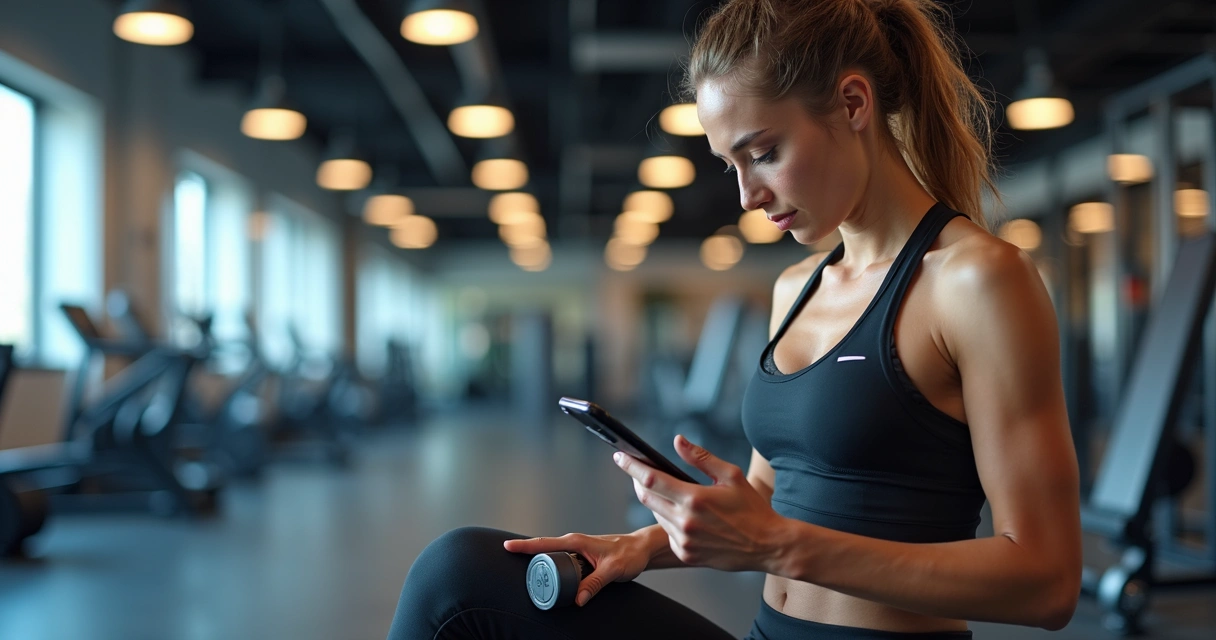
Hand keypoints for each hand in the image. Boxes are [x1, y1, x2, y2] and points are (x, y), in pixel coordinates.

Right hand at [503, 531, 652, 606]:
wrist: (641, 549)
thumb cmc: (629, 554)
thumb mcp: (612, 570)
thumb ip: (594, 584)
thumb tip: (577, 599)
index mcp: (576, 542)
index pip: (544, 543)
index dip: (524, 545)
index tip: (506, 546)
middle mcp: (573, 543)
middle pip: (543, 549)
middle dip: (525, 554)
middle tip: (509, 562)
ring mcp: (576, 550)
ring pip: (551, 556)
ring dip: (539, 563)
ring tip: (526, 574)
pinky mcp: (580, 557)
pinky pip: (561, 561)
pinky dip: (551, 567)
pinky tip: (548, 577)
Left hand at [615, 435, 787, 572]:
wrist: (768, 545)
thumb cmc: (752, 508)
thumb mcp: (731, 475)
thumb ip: (701, 458)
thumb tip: (676, 441)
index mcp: (695, 498)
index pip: (651, 478)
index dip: (631, 466)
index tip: (619, 457)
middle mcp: (685, 522)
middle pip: (646, 497)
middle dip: (638, 481)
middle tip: (639, 470)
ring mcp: (684, 542)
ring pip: (656, 515)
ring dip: (656, 501)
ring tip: (671, 492)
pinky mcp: (686, 555)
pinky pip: (667, 533)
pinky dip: (669, 520)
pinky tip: (684, 516)